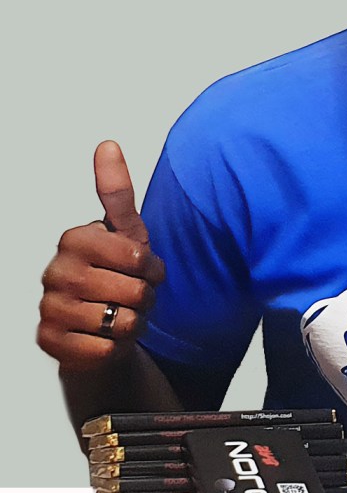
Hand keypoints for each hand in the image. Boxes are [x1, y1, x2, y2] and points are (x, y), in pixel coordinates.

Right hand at [38, 141, 165, 371]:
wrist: (101, 328)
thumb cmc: (117, 276)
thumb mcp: (127, 234)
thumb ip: (118, 193)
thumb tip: (107, 144)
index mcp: (75, 239)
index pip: (138, 257)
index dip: (153, 269)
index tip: (144, 269)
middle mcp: (55, 272)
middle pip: (134, 292)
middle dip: (146, 298)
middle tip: (134, 296)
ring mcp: (49, 308)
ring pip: (123, 322)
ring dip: (134, 323)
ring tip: (122, 315)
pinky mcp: (50, 342)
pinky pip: (106, 349)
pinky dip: (117, 347)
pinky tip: (107, 337)